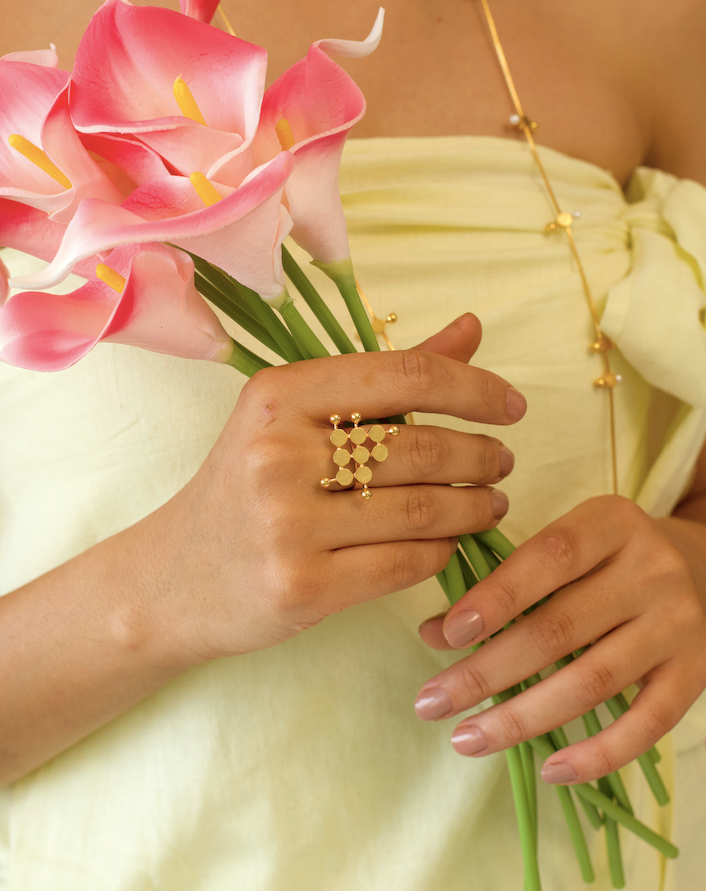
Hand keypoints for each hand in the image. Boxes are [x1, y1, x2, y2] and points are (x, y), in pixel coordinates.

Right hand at [135, 313, 525, 664]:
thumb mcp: (295, 421)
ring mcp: (286, 524)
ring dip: (474, 506)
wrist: (171, 580)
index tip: (512, 407)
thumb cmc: (243, 490)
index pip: (404, 374)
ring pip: (422, 508)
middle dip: (482, 456)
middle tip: (502, 464)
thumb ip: (387, 378)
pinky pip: (405, 563)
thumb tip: (472, 330)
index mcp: (278, 395)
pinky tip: (449, 542)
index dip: (474, 387)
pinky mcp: (300, 587)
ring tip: (490, 503)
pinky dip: (443, 551)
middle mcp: (278, 453)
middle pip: (421, 446)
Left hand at [414, 495, 705, 784]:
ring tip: (467, 738)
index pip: (548, 558)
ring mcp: (677, 624)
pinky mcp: (695, 673)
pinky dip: (598, 754)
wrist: (702, 567)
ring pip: (592, 682)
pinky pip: (647, 724)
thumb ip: (505, 581)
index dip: (495, 598)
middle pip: (560, 629)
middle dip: (487, 672)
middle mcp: (650, 570)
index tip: (445, 635)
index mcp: (611, 523)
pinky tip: (550, 770)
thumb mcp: (565, 546)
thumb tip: (435, 632)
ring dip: (523, 718)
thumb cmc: (608, 557)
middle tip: (431, 702)